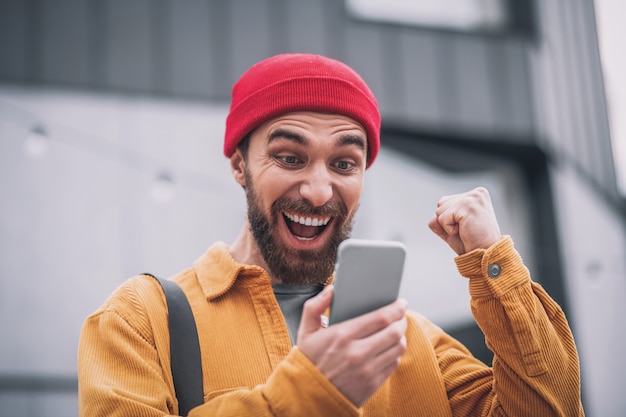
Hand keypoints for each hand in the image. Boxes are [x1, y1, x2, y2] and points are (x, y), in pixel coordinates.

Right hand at [296, 285, 407, 406]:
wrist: (307, 396)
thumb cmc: (309, 361)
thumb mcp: (305, 332)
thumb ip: (314, 307)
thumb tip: (330, 290)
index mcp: (342, 335)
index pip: (381, 317)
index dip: (396, 308)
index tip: (401, 303)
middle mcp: (357, 352)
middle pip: (394, 331)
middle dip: (402, 320)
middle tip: (401, 316)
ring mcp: (367, 369)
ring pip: (398, 347)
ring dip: (401, 336)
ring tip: (397, 331)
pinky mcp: (372, 384)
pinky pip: (394, 364)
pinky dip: (395, 353)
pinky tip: (389, 348)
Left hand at [428, 187, 501, 254]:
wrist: (486, 255)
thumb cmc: (473, 243)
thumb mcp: (452, 230)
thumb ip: (440, 221)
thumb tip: (432, 219)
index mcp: (476, 195)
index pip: (446, 202)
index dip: (450, 219)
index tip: (467, 226)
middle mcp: (476, 193)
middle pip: (441, 203)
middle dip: (448, 221)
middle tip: (466, 229)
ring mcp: (472, 198)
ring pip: (440, 210)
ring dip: (448, 225)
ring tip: (465, 230)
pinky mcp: (468, 205)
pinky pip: (442, 218)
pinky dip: (449, 229)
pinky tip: (465, 231)